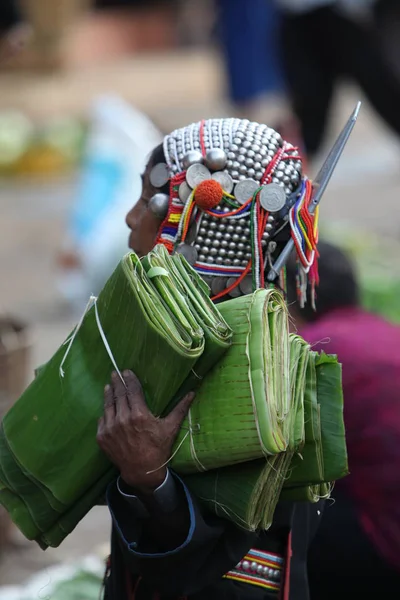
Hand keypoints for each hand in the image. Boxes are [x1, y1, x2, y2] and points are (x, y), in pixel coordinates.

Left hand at [96, 370, 194, 492]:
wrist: (142, 471)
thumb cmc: (158, 448)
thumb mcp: (170, 428)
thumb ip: (180, 408)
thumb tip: (192, 392)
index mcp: (139, 415)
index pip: (132, 390)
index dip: (129, 379)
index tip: (127, 371)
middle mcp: (123, 419)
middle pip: (118, 395)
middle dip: (117, 383)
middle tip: (115, 374)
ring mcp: (110, 428)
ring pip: (108, 405)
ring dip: (108, 394)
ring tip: (109, 386)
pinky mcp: (102, 437)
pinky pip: (102, 420)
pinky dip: (105, 412)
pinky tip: (107, 408)